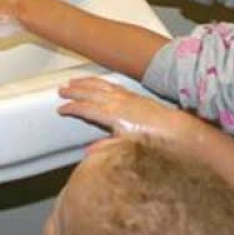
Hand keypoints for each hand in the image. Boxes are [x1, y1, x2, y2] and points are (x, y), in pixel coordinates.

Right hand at [57, 77, 189, 142]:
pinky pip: (110, 84)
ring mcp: (126, 96)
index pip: (86, 108)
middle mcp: (118, 101)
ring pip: (99, 85)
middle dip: (74, 91)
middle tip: (61, 90)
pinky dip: (98, 82)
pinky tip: (96, 83)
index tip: (61, 109)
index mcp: (112, 114)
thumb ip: (105, 147)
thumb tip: (88, 153)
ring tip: (73, 81)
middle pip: (90, 92)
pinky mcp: (133, 94)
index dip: (71, 108)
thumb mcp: (125, 147)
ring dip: (84, 82)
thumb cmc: (151, 139)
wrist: (173, 129)